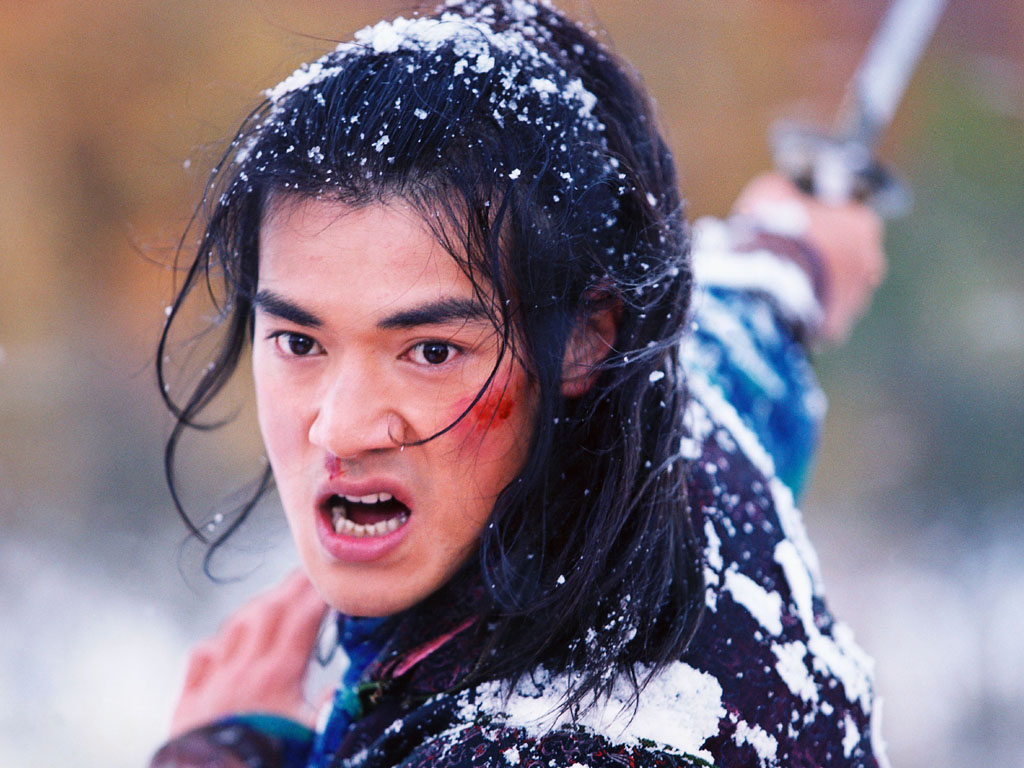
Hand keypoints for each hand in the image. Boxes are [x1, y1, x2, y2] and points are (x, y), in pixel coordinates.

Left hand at [170, 570, 328, 735]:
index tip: (334, 580)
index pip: (302, 620)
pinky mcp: (188, 704)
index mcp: (275, 678)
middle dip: (291, 587)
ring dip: (258, 605)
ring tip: (274, 596)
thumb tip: (342, 688)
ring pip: (235, 627)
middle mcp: (242, 672)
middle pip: (270, 613)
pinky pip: (200, 659)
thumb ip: (330, 713)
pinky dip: (216, 642)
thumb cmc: (266, 764)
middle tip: (309, 571)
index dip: (320, 595)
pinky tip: (223, 640)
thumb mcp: (310, 742)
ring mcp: (212, 684)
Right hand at [732, 173, 885, 342]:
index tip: (796, 223)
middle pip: (846, 257)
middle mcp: (871, 263)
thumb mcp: (772, 191)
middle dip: (821, 257)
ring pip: (836, 291)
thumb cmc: (773, 230)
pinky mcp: (837, 329)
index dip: (820, 220)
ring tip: (777, 284)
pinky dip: (804, 312)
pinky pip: (820, 318)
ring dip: (813, 286)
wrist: (763, 283)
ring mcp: (856, 300)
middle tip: (787, 255)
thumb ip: (788, 191)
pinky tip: (779, 305)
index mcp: (863, 224)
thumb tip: (786, 193)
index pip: (848, 218)